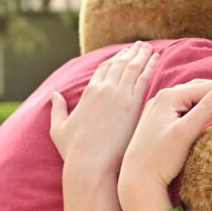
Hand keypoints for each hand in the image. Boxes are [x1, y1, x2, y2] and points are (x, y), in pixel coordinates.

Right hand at [49, 42, 157, 173]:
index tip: (122, 54)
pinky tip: (156, 58)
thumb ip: (57, 109)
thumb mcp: (59, 128)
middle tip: (140, 45)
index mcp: (88, 92)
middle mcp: (104, 90)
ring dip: (142, 55)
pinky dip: (150, 66)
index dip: (114, 60)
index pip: (103, 69)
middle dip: (130, 53)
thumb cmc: (74, 152)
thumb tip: (54, 95)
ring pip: (133, 67)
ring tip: (149, 48)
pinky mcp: (133, 105)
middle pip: (119, 64)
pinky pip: (144, 78)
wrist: (91, 165)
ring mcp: (119, 96)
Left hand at [118, 79, 211, 210]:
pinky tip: (208, 107)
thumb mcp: (186, 132)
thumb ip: (208, 107)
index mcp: (169, 96)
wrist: (136, 179)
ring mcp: (158, 108)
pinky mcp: (158, 120)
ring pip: (191, 96)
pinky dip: (200, 104)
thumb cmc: (160, 158)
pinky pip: (184, 105)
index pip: (207, 88)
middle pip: (199, 88)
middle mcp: (162, 97)